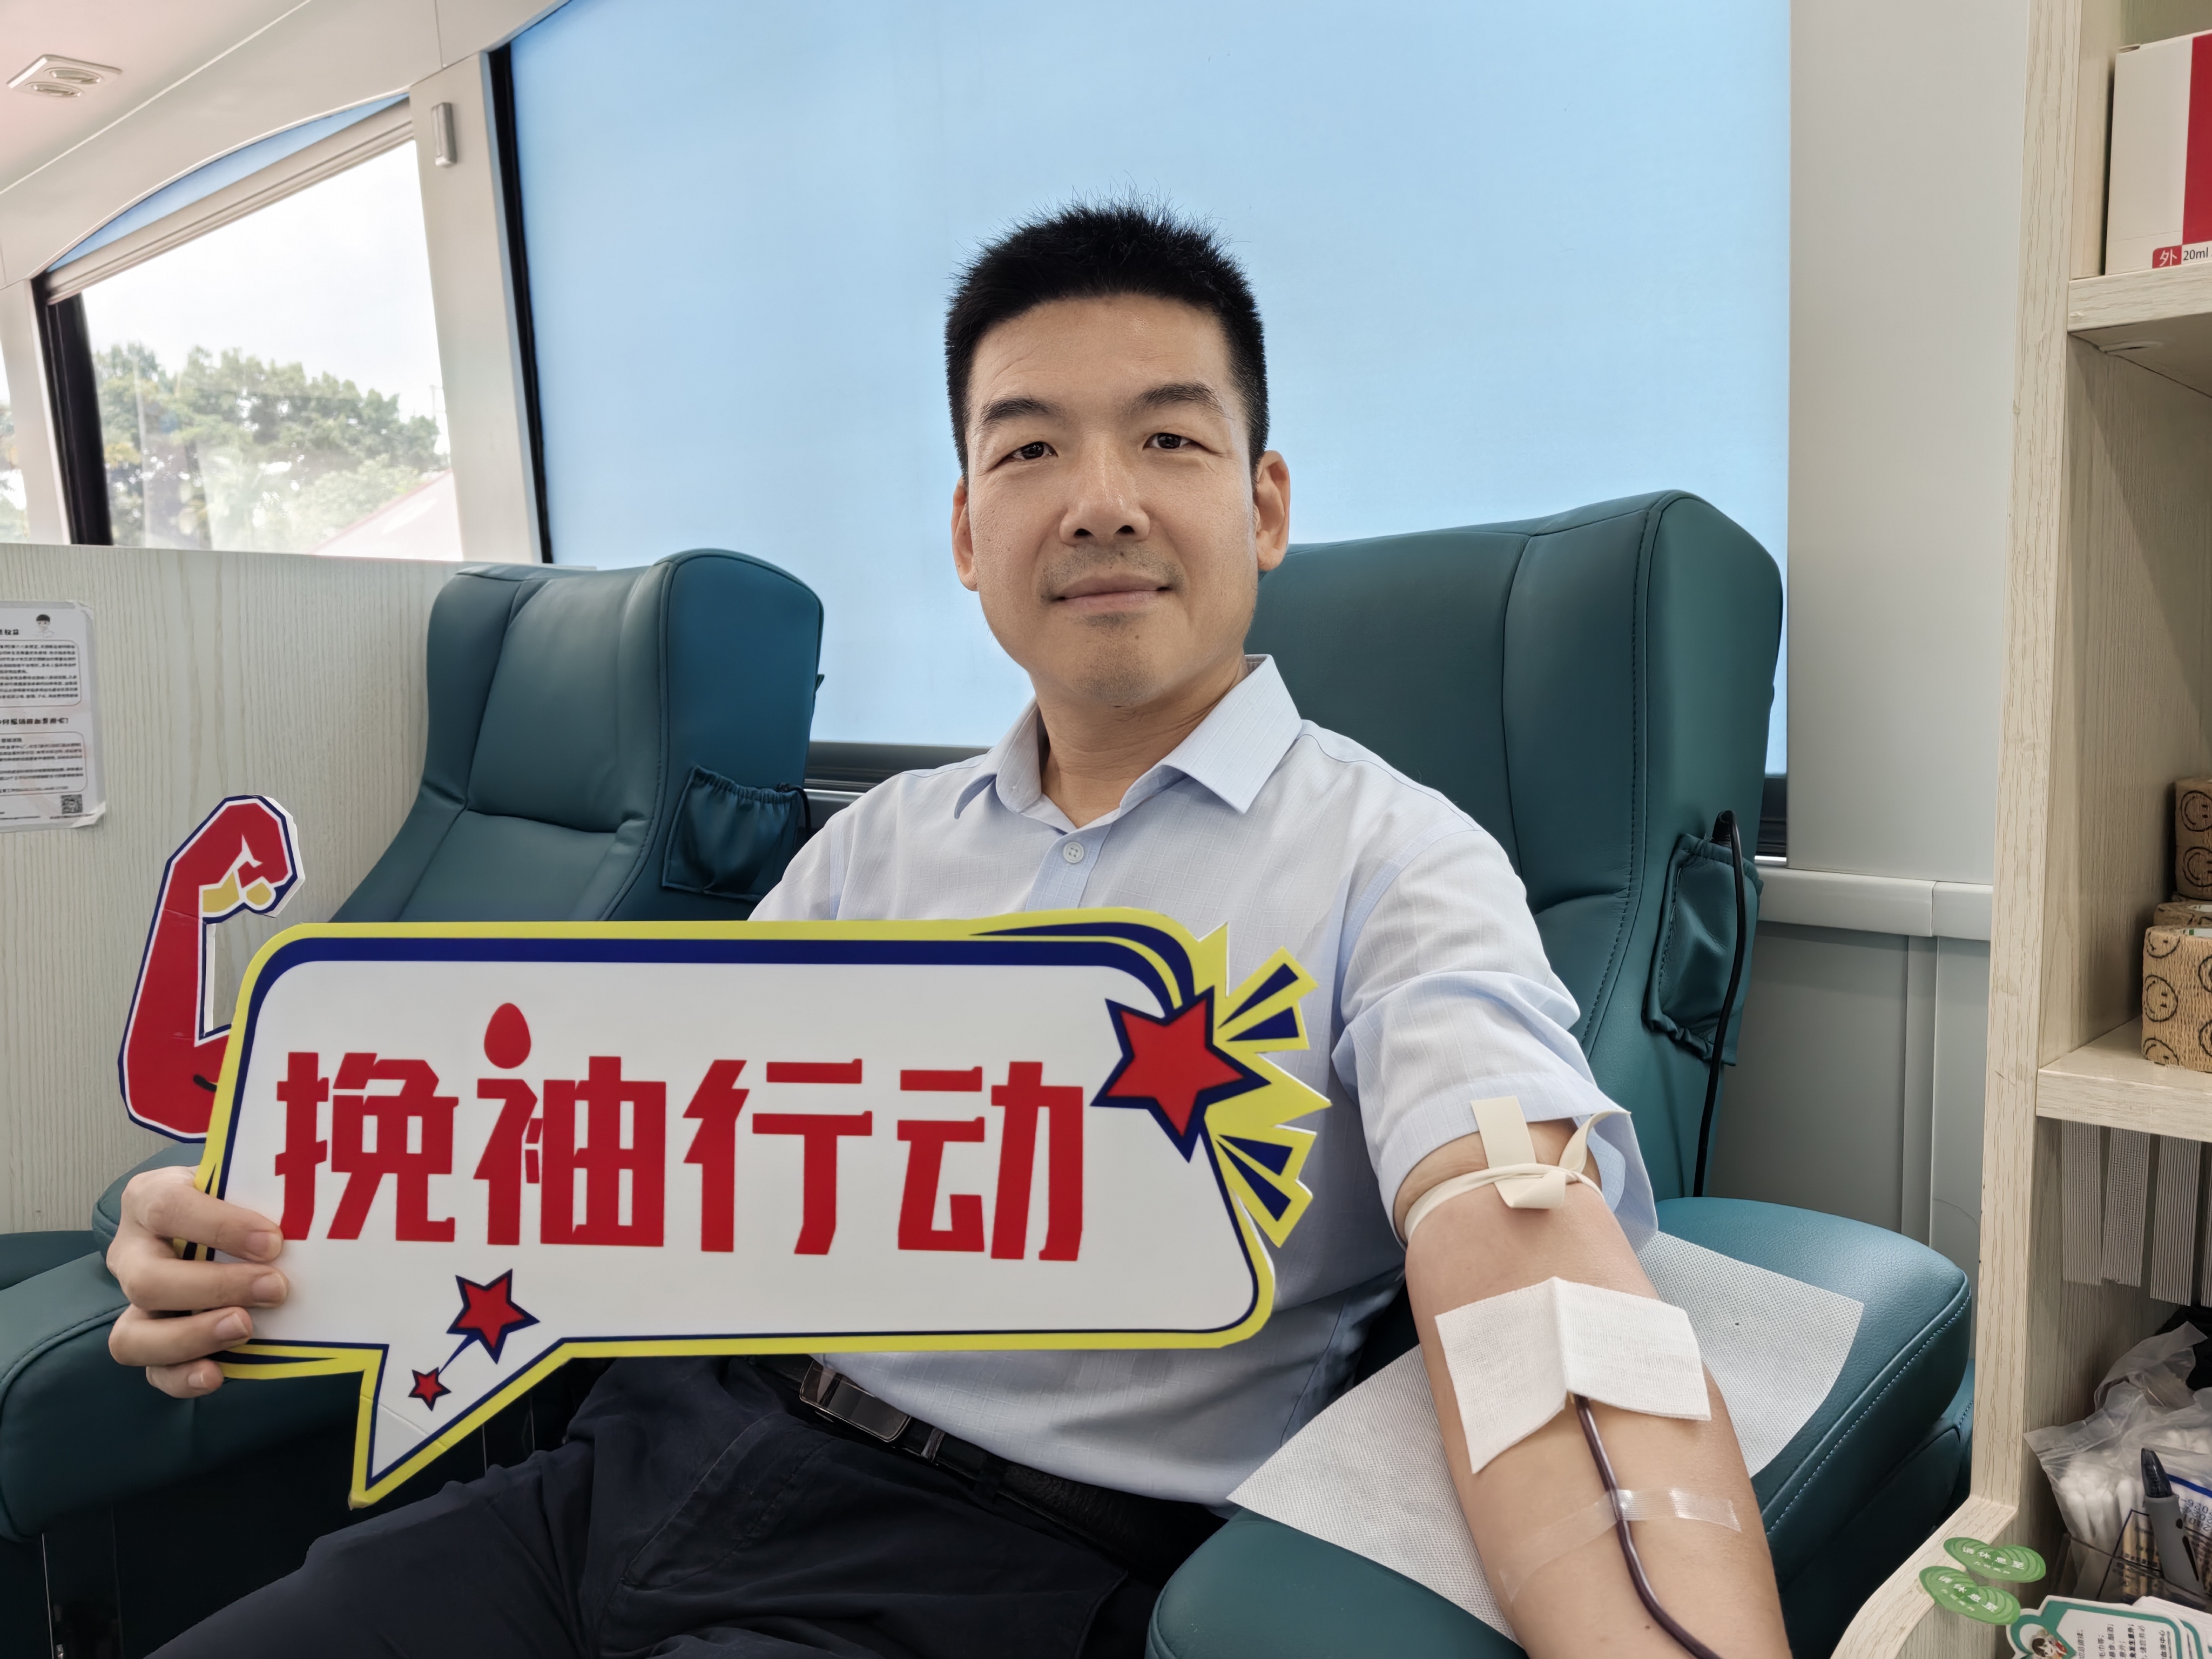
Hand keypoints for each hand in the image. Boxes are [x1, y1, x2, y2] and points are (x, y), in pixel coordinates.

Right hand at [106, 1164, 287, 1397]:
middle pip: (148, 1280)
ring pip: (133, 1336)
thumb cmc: (232, 1198)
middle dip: (216, 1288)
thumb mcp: (240, 1180)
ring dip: (193, 1336)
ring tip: (245, 1328)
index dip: (220, 1227)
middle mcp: (131, 1252)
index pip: (169, 1208)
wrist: (218, 1220)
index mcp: (149, 1199)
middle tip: (275, 1288)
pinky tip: (216, 1374)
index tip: (273, 1241)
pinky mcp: (148, 1340)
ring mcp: (134, 1302)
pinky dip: (181, 1376)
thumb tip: (314, 1211)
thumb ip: (261, 1192)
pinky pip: (151, 1370)